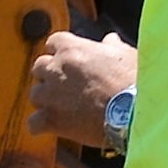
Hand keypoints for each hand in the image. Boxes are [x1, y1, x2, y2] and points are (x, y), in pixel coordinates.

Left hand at [26, 28, 137, 146]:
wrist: (134, 110)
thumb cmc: (134, 79)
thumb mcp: (125, 54)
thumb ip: (111, 46)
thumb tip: (110, 40)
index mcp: (72, 49)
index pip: (53, 42)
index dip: (60, 52)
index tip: (68, 60)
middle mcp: (56, 69)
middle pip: (39, 67)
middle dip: (49, 75)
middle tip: (66, 85)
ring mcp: (50, 95)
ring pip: (35, 94)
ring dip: (45, 100)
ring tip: (63, 107)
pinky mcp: (50, 119)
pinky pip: (33, 123)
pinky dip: (42, 126)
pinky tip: (54, 127)